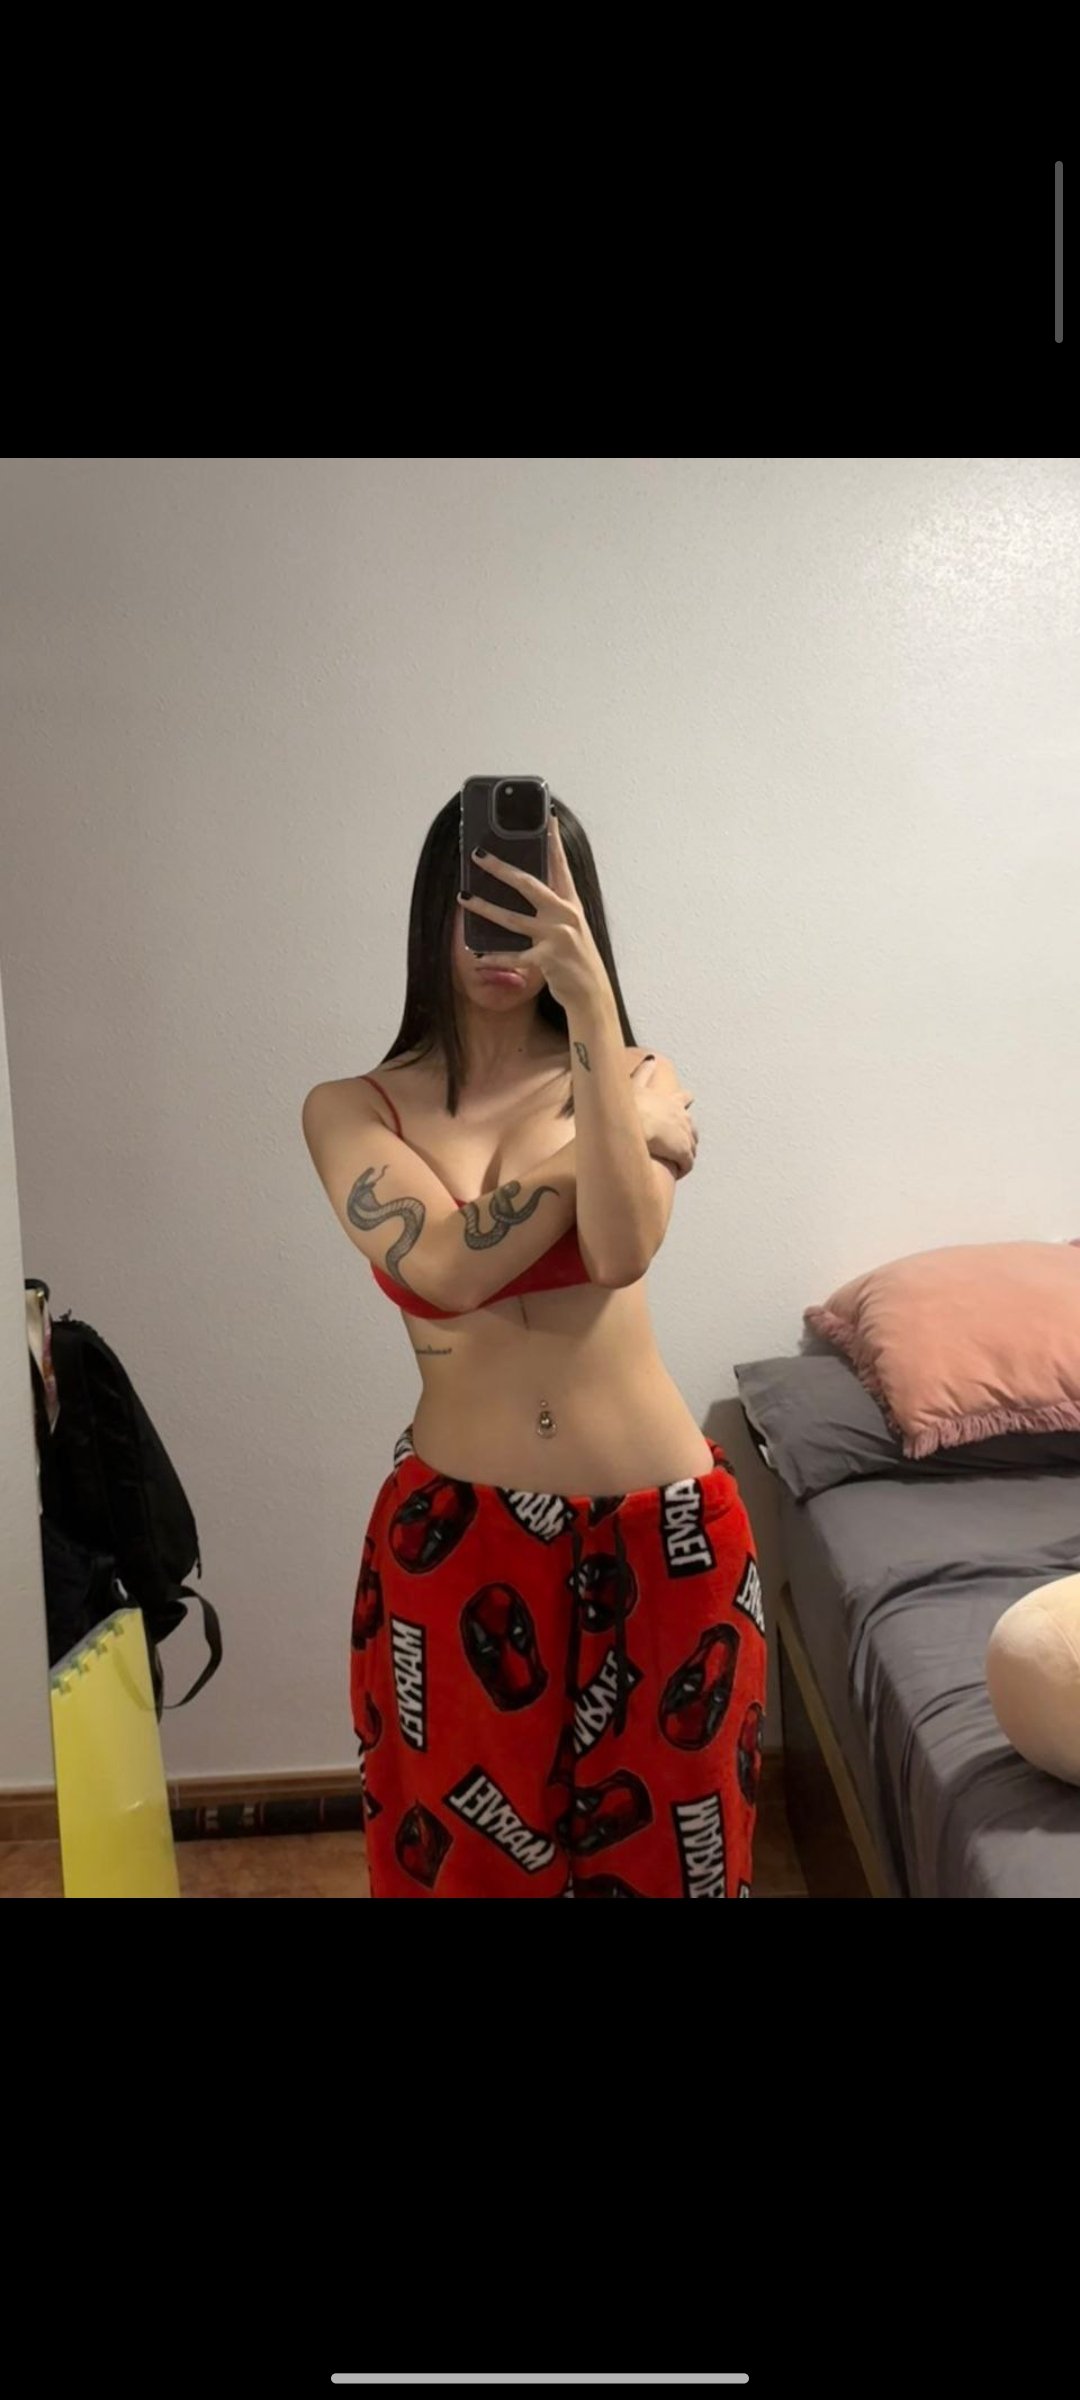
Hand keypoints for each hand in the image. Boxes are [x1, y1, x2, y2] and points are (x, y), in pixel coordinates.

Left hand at [458, 811, 613, 1014]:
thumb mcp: (570, 927)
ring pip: (512, 918)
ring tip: (463, 897)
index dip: (552, 840)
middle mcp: (565, 915)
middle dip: (500, 868)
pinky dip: (494, 956)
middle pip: (527, 884)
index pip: (560, 865)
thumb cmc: (576, 959)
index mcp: (571, 903)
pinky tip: (477, 954)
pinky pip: (514, 956)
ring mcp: (557, 936)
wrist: (591, 994)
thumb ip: (552, 908)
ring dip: (484, 907)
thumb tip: (521, 889)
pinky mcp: (548, 959)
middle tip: (478, 854)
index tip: (545, 816)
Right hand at [629, 1056, 698, 1178]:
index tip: (682, 1109)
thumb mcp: (636, 1083)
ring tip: (675, 1162)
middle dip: (688, 1133)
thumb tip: (650, 1059)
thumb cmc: (630, 1104)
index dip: (682, 1105)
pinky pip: (687, 1164)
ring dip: (684, 1153)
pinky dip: (682, 1168)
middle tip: (680, 1142)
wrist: (632, 1122)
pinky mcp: (684, 1153)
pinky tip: (676, 1172)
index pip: (684, 1099)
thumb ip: (644, 1071)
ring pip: (692, 1147)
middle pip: (692, 1126)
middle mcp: (683, 1117)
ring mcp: (685, 1135)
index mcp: (671, 1100)